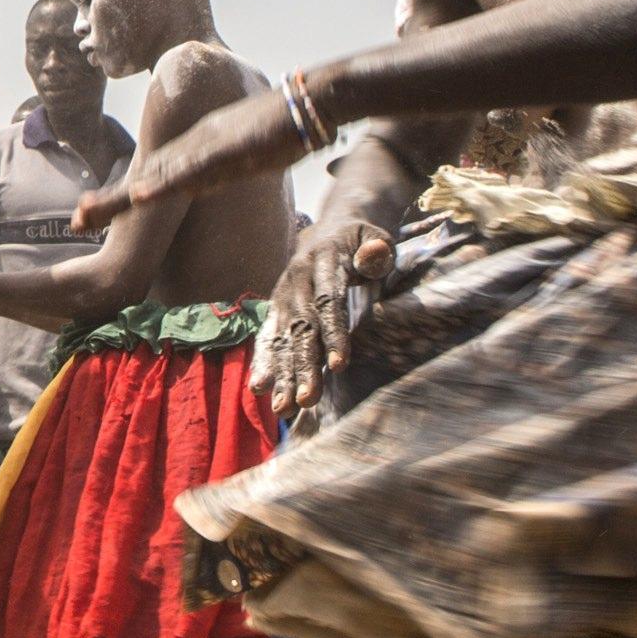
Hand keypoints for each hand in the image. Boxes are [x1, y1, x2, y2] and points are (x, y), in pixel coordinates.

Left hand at [72, 87, 306, 231]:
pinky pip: (191, 172)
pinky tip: (141, 196)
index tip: (85, 216)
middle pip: (142, 178)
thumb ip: (217, 168)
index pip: (147, 178)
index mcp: (193, 150)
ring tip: (89, 211)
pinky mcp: (227, 150)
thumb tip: (199, 185)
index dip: (116, 199)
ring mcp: (208, 148)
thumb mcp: (240, 155)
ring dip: (123, 197)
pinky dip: (164, 186)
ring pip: (157, 177)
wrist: (310, 100)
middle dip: (108, 202)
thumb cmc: (280, 129)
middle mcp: (192, 147)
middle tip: (75, 220)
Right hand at [251, 218, 394, 417]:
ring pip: (282, 339)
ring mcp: (283, 296)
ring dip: (283, 374)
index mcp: (322, 262)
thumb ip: (376, 250)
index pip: (328, 301)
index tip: (340, 365)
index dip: (334, 333)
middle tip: (308, 400)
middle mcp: (296, 281)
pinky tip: (261, 390)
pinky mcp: (278, 309)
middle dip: (303, 366)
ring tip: (283, 408)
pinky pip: (269, 338)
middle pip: (301, 328)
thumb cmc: (361, 240)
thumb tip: (375, 254)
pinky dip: (265, 363)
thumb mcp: (375, 237)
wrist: (331, 229)